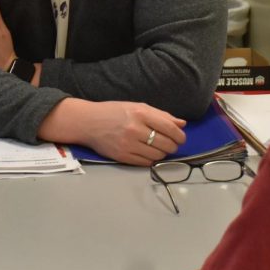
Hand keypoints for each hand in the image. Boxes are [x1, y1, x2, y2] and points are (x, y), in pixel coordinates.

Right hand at [37, 99, 186, 165]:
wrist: (88, 122)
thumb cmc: (114, 112)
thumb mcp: (137, 107)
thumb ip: (161, 115)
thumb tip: (182, 124)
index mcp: (140, 113)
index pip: (169, 128)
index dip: (180, 136)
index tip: (181, 138)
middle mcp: (135, 129)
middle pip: (166, 144)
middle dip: (173, 146)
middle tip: (170, 144)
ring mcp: (128, 144)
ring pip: (158, 155)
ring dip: (162, 153)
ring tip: (158, 148)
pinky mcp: (122, 157)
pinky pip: (146, 163)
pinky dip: (151, 159)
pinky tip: (148, 153)